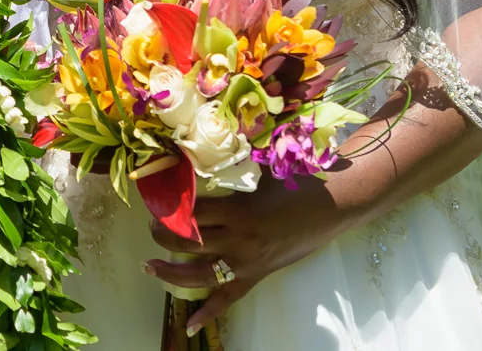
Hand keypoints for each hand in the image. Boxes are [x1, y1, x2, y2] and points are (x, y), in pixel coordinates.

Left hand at [143, 178, 347, 334]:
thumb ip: (229, 172)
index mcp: (237, 210)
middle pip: (187, 243)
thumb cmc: (295, 183)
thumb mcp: (257, 172)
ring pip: (199, 274)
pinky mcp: (256, 276)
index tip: (156, 202)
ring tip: (149, 266)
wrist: (331, 206)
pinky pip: (228, 299)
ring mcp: (246, 262)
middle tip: (151, 227)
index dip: (168, 209)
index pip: (190, 214)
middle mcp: (238, 240)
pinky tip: (189, 324)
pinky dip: (208, 313)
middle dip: (162, 236)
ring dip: (171, 272)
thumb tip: (200, 157)